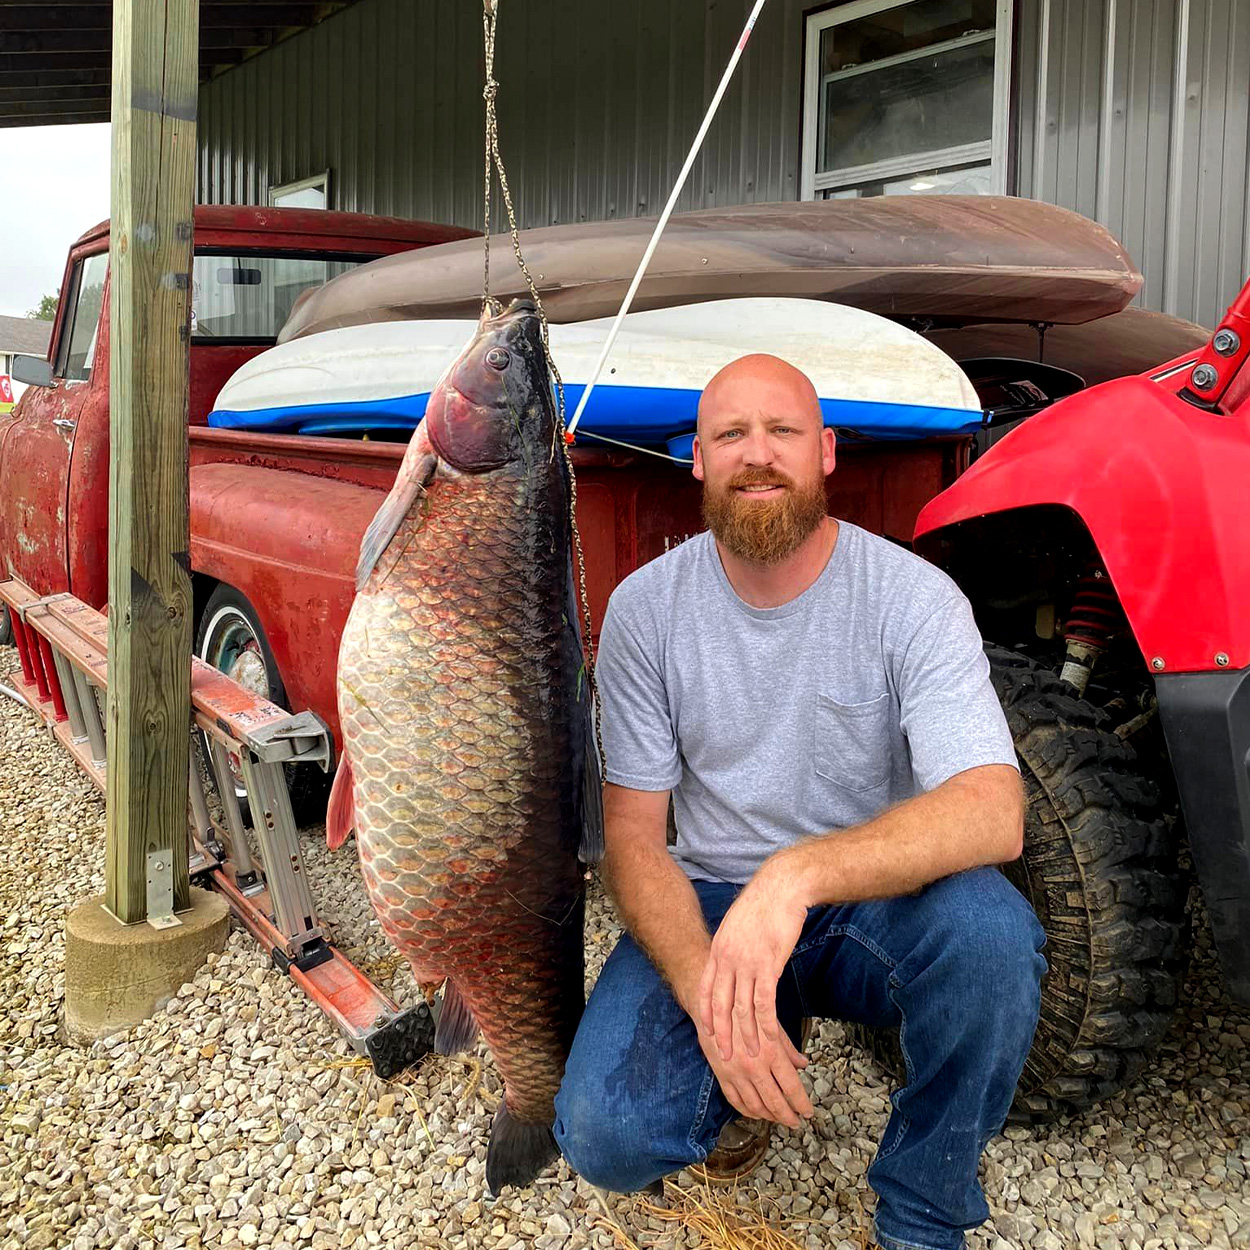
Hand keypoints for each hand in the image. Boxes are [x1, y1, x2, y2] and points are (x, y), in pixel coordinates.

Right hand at [695, 1017, 812, 1128]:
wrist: (713, 1005)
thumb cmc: (745, 1010)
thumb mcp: (772, 1024)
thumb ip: (788, 1047)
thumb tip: (803, 1064)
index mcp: (771, 1052)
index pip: (792, 1087)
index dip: (802, 1103)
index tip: (808, 1112)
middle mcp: (754, 1066)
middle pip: (775, 1102)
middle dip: (788, 1116)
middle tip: (796, 1122)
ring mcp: (736, 1073)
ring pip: (756, 1106)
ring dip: (769, 1116)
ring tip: (778, 1118)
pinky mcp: (722, 1075)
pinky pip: (735, 1100)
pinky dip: (747, 1111)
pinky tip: (756, 1113)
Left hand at [698, 857, 808, 1063]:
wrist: (782, 886)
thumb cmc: (764, 904)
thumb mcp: (737, 925)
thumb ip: (732, 947)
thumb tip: (732, 963)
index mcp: (719, 948)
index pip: (707, 988)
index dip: (706, 1013)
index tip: (706, 1032)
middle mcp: (728, 958)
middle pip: (720, 1004)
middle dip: (721, 1033)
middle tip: (723, 1056)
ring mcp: (747, 962)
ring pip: (742, 1008)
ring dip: (745, 1035)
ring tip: (748, 1056)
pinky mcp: (769, 964)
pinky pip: (764, 1002)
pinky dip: (766, 1024)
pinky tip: (770, 1039)